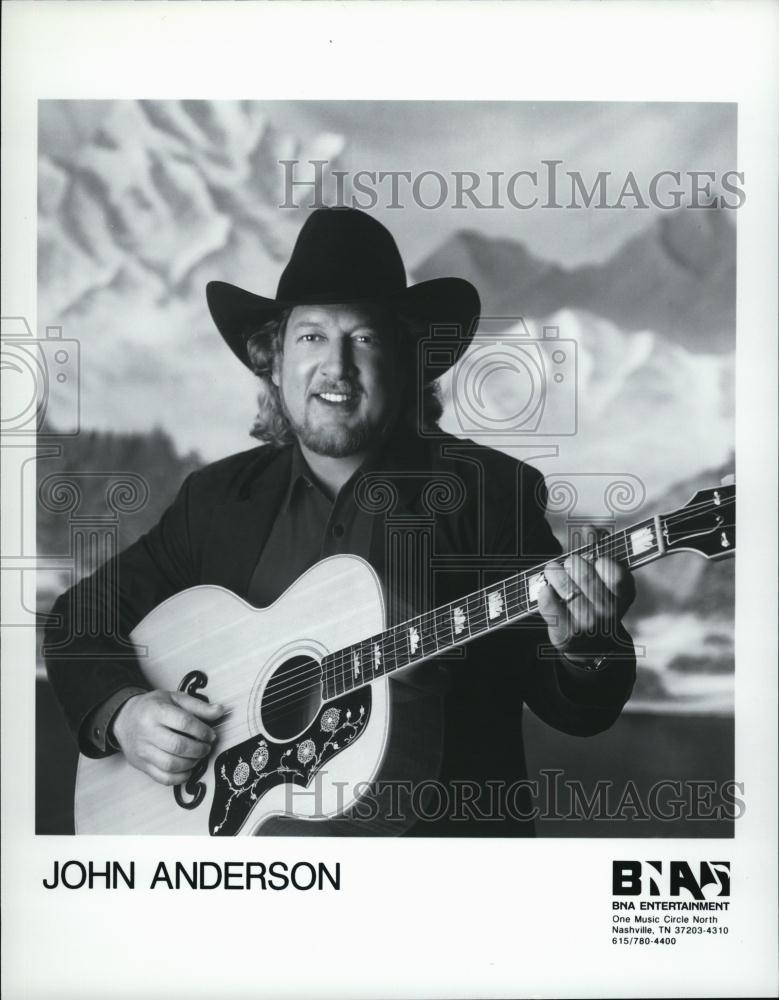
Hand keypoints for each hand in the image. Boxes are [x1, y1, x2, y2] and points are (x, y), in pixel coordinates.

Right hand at [111, 690, 224, 785]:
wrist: (124, 718)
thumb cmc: (153, 707)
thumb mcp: (175, 698)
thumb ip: (198, 706)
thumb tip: (220, 711)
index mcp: (156, 711)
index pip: (183, 722)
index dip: (202, 731)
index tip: (211, 735)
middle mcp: (146, 732)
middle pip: (178, 746)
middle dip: (199, 749)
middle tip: (207, 747)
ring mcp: (143, 751)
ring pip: (171, 764)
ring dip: (191, 763)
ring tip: (198, 756)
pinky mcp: (142, 766)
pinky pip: (163, 778)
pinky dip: (180, 777)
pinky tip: (188, 768)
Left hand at [536, 525, 635, 663]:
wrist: (592, 644)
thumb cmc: (596, 600)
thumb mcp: (606, 577)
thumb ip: (600, 549)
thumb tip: (589, 527)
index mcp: (623, 594)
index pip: (610, 566)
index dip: (598, 559)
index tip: (593, 560)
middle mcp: (608, 612)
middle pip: (582, 572)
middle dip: (572, 563)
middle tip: (567, 564)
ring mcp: (587, 624)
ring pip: (564, 587)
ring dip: (554, 574)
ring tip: (552, 571)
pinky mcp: (565, 634)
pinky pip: (549, 604)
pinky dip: (544, 593)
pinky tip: (545, 590)